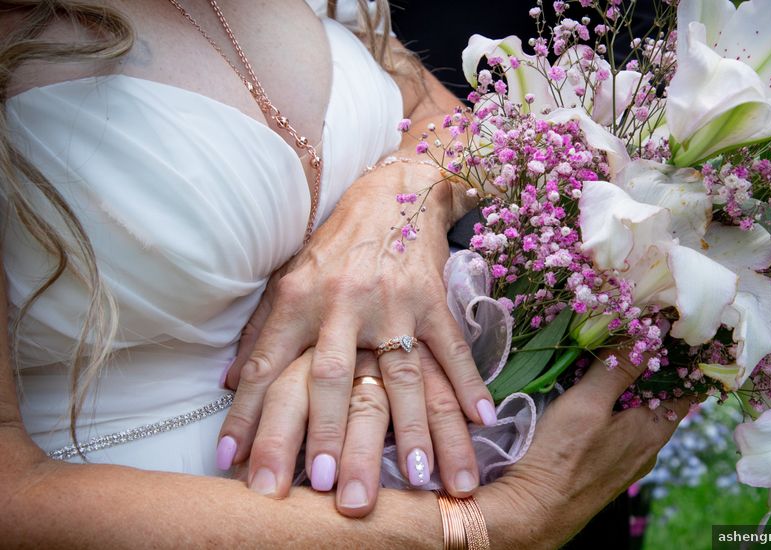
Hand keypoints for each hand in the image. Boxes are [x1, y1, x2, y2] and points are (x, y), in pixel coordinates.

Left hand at [216, 163, 493, 505]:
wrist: (393, 192)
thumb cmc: (336, 243)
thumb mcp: (289, 278)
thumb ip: (261, 331)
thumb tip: (228, 384)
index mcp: (298, 298)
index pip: (267, 365)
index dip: (249, 416)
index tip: (238, 465)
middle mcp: (342, 302)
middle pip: (331, 378)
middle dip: (327, 434)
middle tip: (327, 485)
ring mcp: (391, 302)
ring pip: (399, 374)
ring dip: (411, 427)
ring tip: (418, 477)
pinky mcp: (432, 300)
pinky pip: (451, 347)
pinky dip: (469, 382)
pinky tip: (483, 419)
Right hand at [478, 351, 695, 547]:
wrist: (532, 513)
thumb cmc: (562, 458)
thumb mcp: (589, 402)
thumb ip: (620, 367)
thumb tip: (656, 330)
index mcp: (654, 430)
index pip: (684, 387)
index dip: (678, 357)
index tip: (667, 329)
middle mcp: (647, 448)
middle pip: (657, 398)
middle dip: (646, 367)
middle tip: (628, 334)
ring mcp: (625, 460)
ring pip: (634, 413)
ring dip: (623, 387)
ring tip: (604, 358)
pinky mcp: (602, 467)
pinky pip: (616, 428)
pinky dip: (609, 407)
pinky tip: (588, 396)